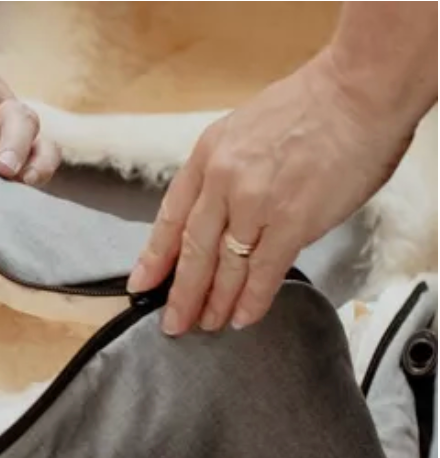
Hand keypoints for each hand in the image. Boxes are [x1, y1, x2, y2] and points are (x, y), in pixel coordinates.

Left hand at [127, 53, 417, 334]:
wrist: (359, 89)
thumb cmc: (313, 104)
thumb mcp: (244, 129)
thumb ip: (227, 172)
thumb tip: (221, 215)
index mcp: (208, 156)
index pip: (171, 217)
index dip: (155, 257)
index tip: (142, 283)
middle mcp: (224, 181)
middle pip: (193, 250)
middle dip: (181, 293)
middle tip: (173, 322)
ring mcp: (256, 203)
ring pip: (224, 266)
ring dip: (214, 302)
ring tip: (207, 324)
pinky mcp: (292, 221)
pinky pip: (262, 271)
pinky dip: (251, 299)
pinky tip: (241, 317)